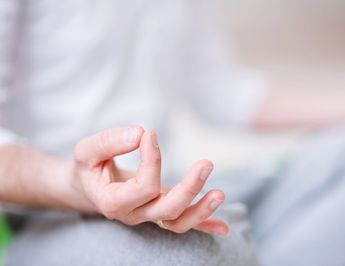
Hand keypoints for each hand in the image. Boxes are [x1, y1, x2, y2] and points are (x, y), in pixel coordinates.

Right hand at [72, 126, 227, 234]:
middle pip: (166, 210)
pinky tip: (223, 226)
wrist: (87, 186)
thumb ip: (109, 141)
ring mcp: (148, 216)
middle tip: (206, 163)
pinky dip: (203, 225)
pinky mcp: (160, 211)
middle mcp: (134, 214)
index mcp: (113, 202)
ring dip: (201, 211)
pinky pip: (182, 223)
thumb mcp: (87, 150)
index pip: (144, 187)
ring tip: (220, 194)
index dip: (152, 160)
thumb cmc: (88, 167)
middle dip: (190, 188)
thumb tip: (140, 134)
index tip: (150, 135)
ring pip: (177, 223)